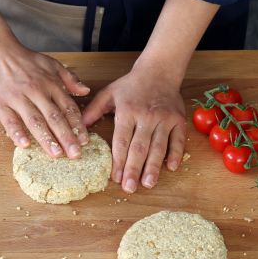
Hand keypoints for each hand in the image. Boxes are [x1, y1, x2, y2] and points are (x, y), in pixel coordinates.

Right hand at [0, 42, 90, 157]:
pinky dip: (17, 132)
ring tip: (56, 154)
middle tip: (75, 154)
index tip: (85, 141)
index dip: (77, 125)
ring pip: (34, 121)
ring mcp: (18, 98)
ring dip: (46, 139)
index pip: (68, 108)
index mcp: (51, 84)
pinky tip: (25, 144)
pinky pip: (9, 120)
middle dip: (66, 137)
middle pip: (54, 117)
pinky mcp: (0, 104)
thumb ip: (70, 78)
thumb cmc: (26, 60)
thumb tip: (85, 91)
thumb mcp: (52, 64)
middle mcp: (36, 91)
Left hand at [83, 61, 186, 192]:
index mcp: (127, 110)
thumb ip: (93, 110)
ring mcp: (164, 119)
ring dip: (153, 167)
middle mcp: (146, 116)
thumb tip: (79, 128)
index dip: (118, 160)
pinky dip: (175, 154)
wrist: (159, 71)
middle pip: (139, 147)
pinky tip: (170, 168)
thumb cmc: (131, 85)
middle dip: (134, 169)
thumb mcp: (108, 93)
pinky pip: (177, 140)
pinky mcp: (178, 120)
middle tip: (129, 188)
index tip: (115, 177)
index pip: (122, 140)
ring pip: (158, 147)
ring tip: (148, 184)